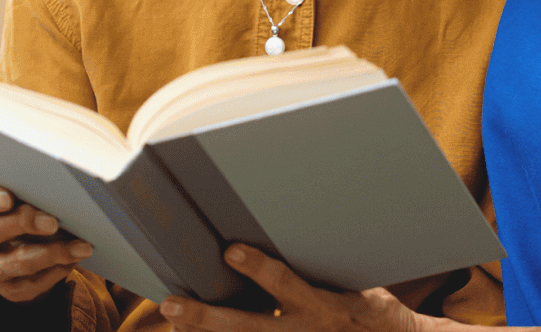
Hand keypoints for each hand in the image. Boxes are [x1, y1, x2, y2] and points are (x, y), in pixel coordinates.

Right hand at [0, 175, 92, 301]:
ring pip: (17, 262)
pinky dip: (55, 271)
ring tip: (80, 246)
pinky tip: (72, 260)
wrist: (11, 244)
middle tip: (52, 222)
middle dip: (25, 223)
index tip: (6, 199)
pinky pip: (31, 284)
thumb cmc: (13, 206)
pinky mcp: (5, 289)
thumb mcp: (9, 190)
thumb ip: (21, 186)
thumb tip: (54, 186)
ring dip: (52, 253)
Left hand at [160, 245, 423, 331]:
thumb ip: (316, 262)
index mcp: (323, 304)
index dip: (258, 269)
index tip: (231, 251)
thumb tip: (292, 220)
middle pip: (248, 327)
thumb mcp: (354, 280)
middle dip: (207, 317)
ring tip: (174, 319)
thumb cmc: (368, 308)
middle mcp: (303, 329)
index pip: (286, 283)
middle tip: (172, 303)